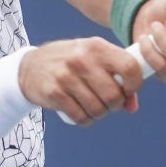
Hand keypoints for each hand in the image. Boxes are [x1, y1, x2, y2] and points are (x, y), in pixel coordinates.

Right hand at [18, 38, 143, 124]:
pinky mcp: (54, 93)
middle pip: (113, 95)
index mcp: (96, 46)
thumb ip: (117, 77)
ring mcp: (66, 76)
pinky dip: (85, 120)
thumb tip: (132, 106)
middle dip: (115, 104)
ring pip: (98, 109)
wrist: (31, 67)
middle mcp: (81, 59)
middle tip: (108, 102)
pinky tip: (81, 111)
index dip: (134, 84)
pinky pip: (80, 117)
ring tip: (94, 106)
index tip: (128, 90)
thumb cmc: (71, 62)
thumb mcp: (94, 58)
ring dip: (100, 113)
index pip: (129, 66)